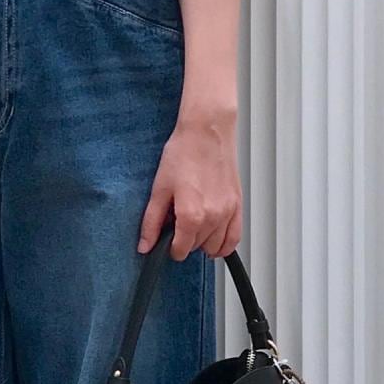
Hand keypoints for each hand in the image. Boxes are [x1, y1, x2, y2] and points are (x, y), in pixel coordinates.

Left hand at [136, 107, 242, 260]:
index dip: (170, 248)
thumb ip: (152, 222)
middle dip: (186, 240)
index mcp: (191, 215)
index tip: (167, 240)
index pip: (180, 250)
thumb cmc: (184, 153)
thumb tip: (145, 245)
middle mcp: (213, 217)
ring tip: (195, 224)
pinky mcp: (238, 205)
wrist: (206, 132)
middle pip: (197, 248)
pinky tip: (214, 236)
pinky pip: (235, 238)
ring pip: (216, 246)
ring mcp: (228, 212)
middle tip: (179, 221)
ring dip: (204, 242)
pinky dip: (225, 243)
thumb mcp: (159, 189)